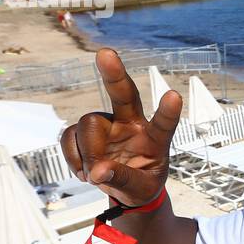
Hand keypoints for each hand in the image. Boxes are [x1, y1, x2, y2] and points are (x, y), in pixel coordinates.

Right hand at [59, 48, 182, 205]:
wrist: (125, 189)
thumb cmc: (142, 184)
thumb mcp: (141, 190)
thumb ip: (123, 180)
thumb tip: (98, 172)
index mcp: (155, 138)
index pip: (164, 124)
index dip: (168, 111)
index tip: (174, 96)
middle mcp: (131, 123)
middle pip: (123, 94)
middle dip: (114, 74)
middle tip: (106, 53)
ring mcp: (107, 125)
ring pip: (88, 125)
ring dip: (88, 154)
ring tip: (95, 176)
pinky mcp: (84, 131)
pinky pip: (69, 136)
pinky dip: (73, 157)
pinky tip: (85, 172)